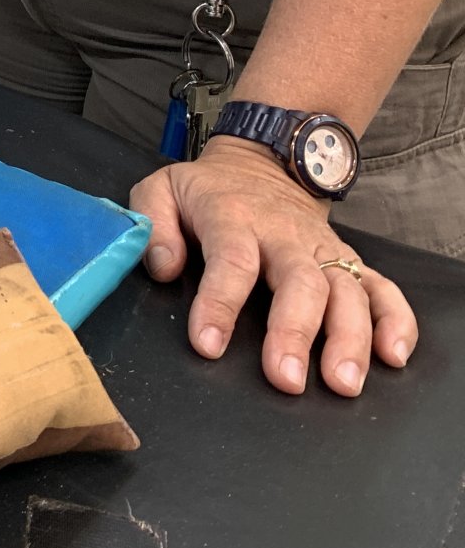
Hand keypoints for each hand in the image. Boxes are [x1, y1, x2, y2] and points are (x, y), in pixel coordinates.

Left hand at [132, 137, 416, 396]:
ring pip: (346, 292)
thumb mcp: (161, 190)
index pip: (230, 261)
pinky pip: (383, 290)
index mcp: (233, 218)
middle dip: (296, 332)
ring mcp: (323, 250)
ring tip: (343, 382)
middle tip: (287, 379)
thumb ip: (152, 224)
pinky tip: (392, 356)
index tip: (208, 345)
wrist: (261, 165)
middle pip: (299, 283)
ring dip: (350, 338)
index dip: (219, 303)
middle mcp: (284, 236)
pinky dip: (395, 321)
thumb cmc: (205, 191)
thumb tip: (165, 269)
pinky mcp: (350, 262)